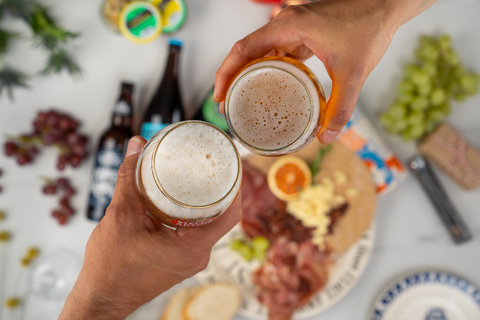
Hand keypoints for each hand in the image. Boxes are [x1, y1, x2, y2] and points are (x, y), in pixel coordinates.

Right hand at [59, 136, 241, 319]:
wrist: (101, 298)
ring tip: (199, 177)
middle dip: (220, 189)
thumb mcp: (119, 216)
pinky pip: (196, 234)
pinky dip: (193, 216)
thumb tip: (137, 146)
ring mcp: (190, 261)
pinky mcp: (180, 262)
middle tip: (213, 165)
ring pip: (208, 226)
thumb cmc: (110, 267)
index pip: (231, 215)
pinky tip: (183, 201)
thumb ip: (129, 179)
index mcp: (191, 248)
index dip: (236, 187)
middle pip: (222, 218)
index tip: (233, 165)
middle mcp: (197, 257)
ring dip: (206, 203)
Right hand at [214, 0, 435, 143]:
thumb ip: (340, 108)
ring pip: (261, 51)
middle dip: (233, 77)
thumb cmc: (370, 27)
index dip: (226, 73)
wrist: (387, 5)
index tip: (220, 96)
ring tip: (243, 98)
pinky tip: (271, 86)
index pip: (244, 49)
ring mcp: (294, 28)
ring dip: (249, 73)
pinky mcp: (303, 33)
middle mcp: (286, 24)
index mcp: (289, 27)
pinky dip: (269, 69)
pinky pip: (278, 51)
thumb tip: (326, 137)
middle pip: (247, 51)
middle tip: (227, 104)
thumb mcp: (353, 73)